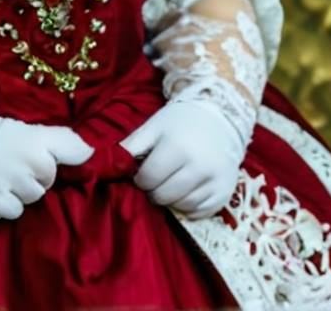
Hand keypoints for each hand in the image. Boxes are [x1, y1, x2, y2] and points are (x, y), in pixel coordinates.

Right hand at [0, 107, 93, 220]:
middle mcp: (28, 161)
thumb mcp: (28, 131)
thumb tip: (92, 152)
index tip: (67, 156)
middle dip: (36, 176)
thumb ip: (61, 142)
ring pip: (31, 198)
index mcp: (36, 138)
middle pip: (48, 181)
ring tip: (4, 177)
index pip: (72, 148)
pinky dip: (6, 205)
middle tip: (16, 165)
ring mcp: (10, 183)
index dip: (74, 155)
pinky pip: (14, 212)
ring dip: (21, 192)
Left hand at [120, 98, 244, 219]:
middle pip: (163, 196)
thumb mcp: (153, 127)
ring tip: (170, 183)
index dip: (140, 179)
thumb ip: (130, 145)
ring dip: (170, 199)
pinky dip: (188, 206)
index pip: (148, 178)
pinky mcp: (225, 193)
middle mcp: (199, 166)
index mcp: (177, 147)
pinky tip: (185, 191)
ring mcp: (214, 181)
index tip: (142, 172)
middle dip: (153, 191)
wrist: (219, 117)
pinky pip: (200, 213)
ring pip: (181, 206)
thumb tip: (104, 163)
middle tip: (155, 179)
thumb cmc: (179, 122)